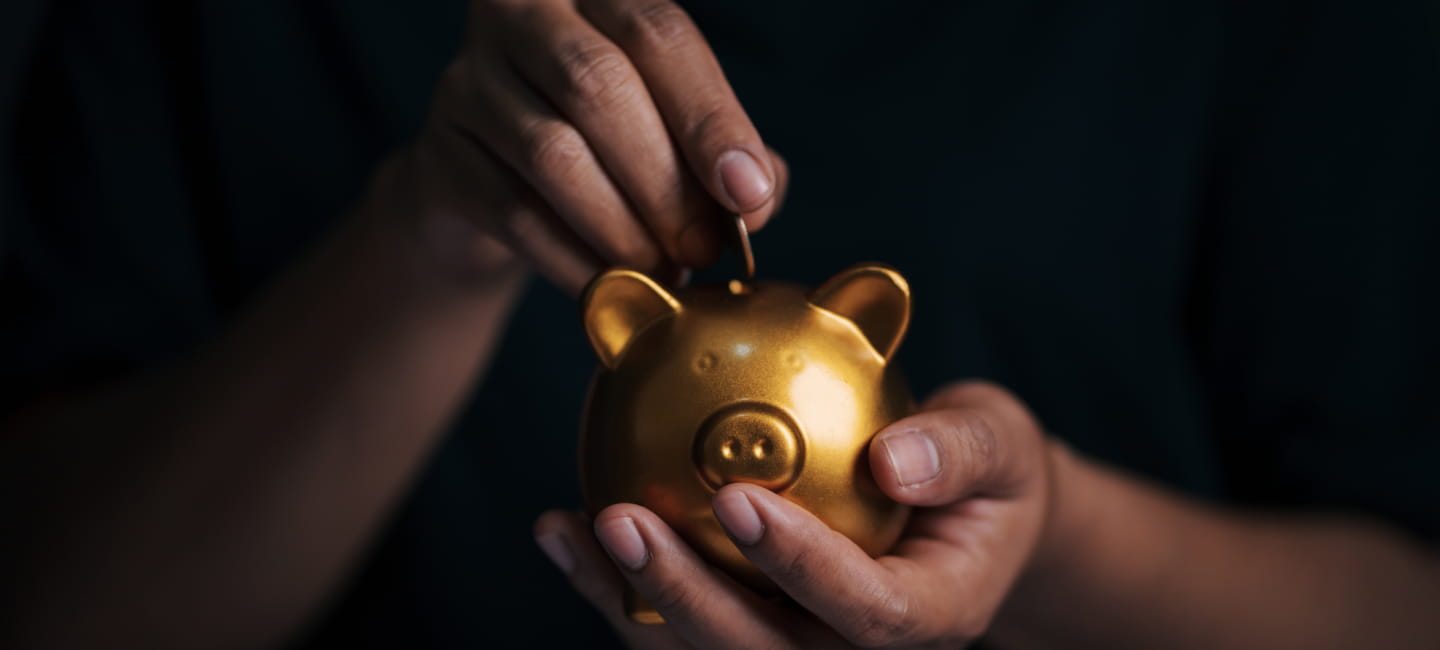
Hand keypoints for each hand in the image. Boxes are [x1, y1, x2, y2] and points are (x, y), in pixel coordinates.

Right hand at [390, 0, 788, 293]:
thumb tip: (757, 195)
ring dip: (623, 229)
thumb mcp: (674, 136)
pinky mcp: (439, 155)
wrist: (491, 194)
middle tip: (705, 248)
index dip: (711, 118)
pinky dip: (574, 261)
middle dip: (666, 182)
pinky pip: (513, 213)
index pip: (658, 35)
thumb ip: (728, 152)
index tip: (750, 193)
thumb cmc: (607, 153)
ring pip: (554, 154)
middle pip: (600, 86)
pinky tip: (610, 287)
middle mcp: (521, 15)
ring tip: (663, 272)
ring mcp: (468, 82)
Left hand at [535, 382, 1056, 647]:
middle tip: (622, 521)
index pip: (868, 611)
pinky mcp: (754, 630)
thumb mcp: (1000, 446)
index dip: (800, 567)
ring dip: (631, 600)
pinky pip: (676, 625)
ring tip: (570, 532)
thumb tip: (895, 457)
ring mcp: (801, 647)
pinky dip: (614, 587)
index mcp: (932, 612)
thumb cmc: (983, 475)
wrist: (964, 520)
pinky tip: (560, 531)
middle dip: (688, 597)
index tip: (740, 500)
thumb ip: (959, 451)